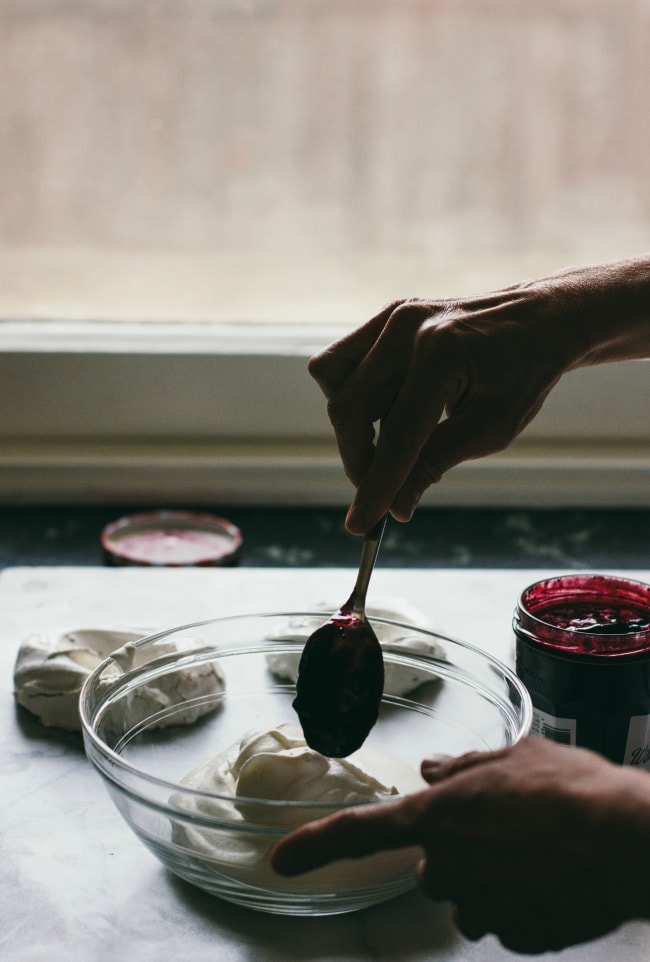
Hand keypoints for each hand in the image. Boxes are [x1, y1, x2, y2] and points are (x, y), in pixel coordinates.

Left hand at [272, 738, 649, 953]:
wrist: (629, 840)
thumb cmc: (572, 788)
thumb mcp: (516, 756)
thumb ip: (464, 767)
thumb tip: (432, 769)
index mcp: (438, 816)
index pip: (359, 833)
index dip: (314, 846)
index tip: (279, 861)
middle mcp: (450, 866)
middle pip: (435, 865)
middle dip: (460, 849)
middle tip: (511, 824)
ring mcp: (484, 907)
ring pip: (473, 895)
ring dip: (493, 876)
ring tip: (542, 847)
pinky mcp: (519, 937)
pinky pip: (509, 918)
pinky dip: (524, 900)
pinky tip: (556, 875)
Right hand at [309, 258, 649, 533]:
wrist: (538, 321)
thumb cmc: (522, 376)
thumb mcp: (489, 430)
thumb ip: (435, 464)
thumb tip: (394, 508)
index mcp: (443, 355)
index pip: (397, 434)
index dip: (376, 485)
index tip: (360, 525)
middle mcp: (408, 327)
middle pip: (353, 409)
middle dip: (360, 460)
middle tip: (383, 491)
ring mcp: (392, 315)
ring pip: (335, 384)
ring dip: (352, 428)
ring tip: (389, 447)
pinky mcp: (385, 316)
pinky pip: (340, 363)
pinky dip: (352, 395)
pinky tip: (384, 412)